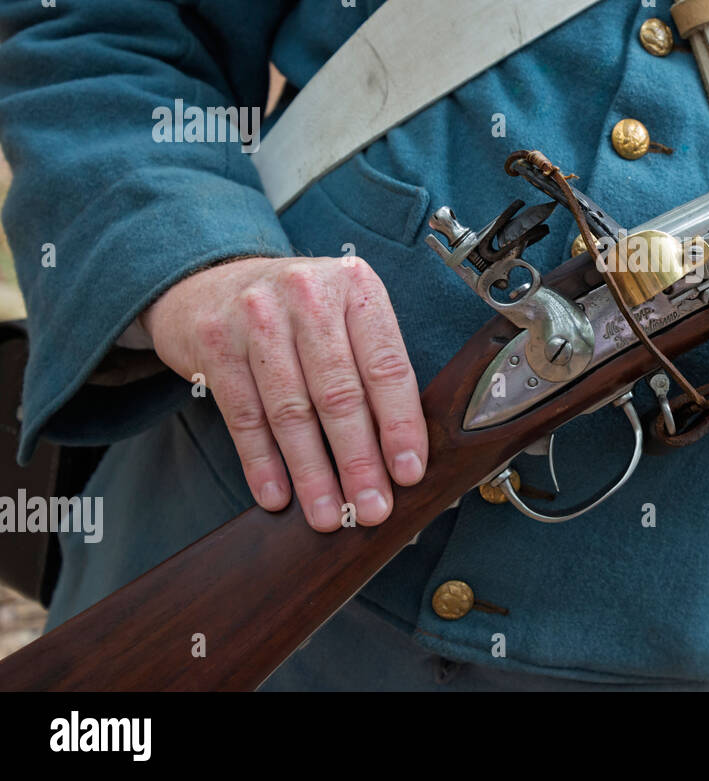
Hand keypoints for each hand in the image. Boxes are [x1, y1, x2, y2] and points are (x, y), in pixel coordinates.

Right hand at [140, 256, 427, 531]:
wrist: (213, 280)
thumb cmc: (300, 310)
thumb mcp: (346, 314)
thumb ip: (373, 365)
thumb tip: (403, 451)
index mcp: (356, 287)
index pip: (386, 366)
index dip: (400, 426)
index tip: (409, 474)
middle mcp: (307, 295)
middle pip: (339, 394)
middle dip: (358, 461)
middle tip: (371, 509)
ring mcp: (255, 317)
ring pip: (291, 411)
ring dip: (312, 473)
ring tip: (328, 515)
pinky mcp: (214, 345)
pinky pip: (244, 416)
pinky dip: (262, 463)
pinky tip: (278, 496)